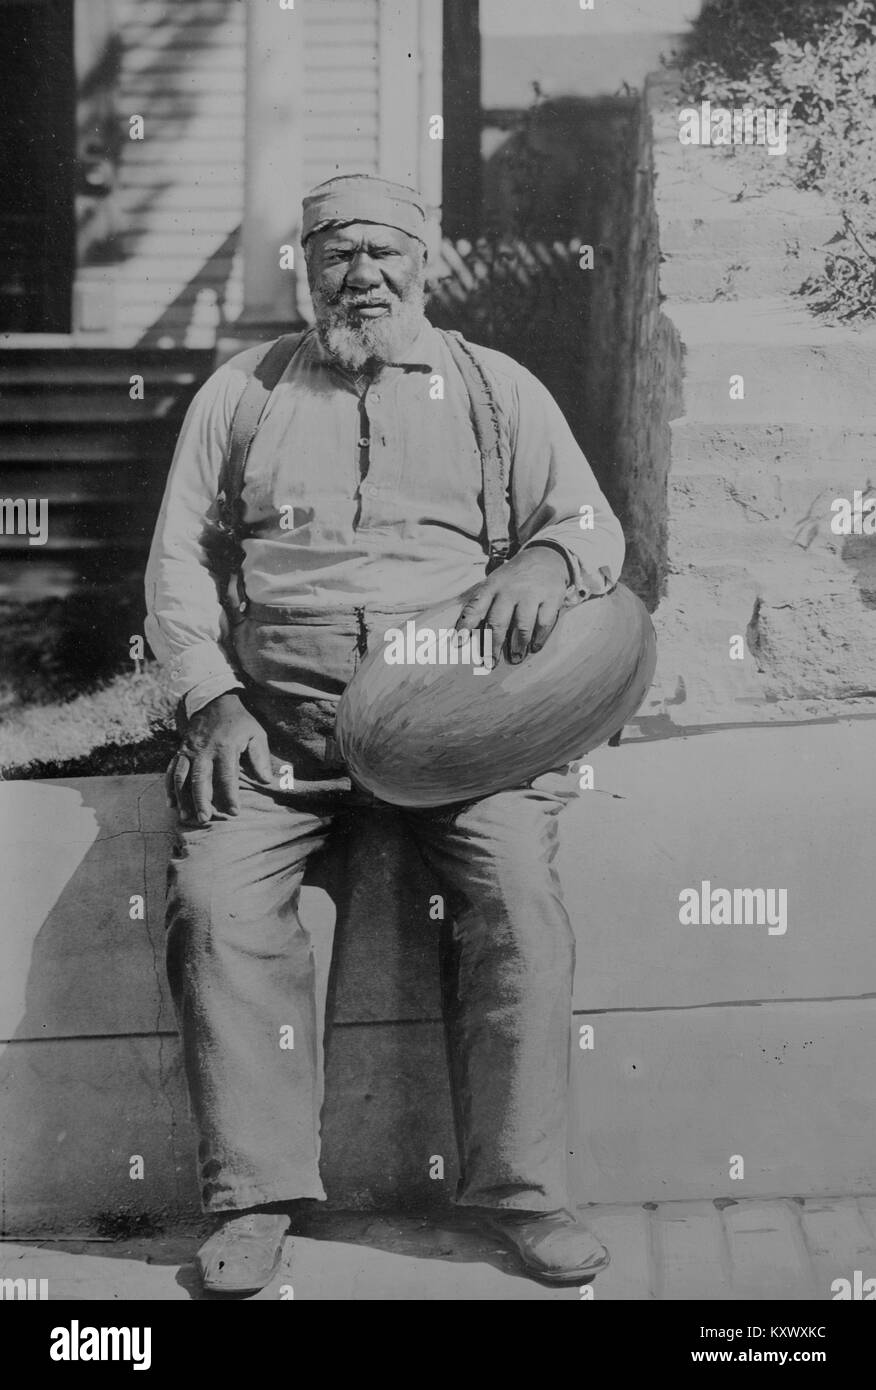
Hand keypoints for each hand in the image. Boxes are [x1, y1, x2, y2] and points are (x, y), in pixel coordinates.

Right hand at [166, 692, 272, 824]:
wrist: (213, 701)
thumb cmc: (239, 722)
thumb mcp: (256, 733)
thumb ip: (260, 757)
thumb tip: (266, 780)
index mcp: (225, 747)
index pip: (227, 776)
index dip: (230, 796)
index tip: (234, 813)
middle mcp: (204, 750)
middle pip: (199, 779)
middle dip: (201, 800)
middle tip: (204, 819)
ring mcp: (188, 750)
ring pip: (181, 776)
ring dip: (182, 797)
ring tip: (186, 816)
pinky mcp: (180, 750)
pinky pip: (171, 770)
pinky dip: (169, 787)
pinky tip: (171, 803)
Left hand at [455, 545, 568, 663]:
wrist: (546, 556)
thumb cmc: (514, 578)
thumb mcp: (495, 583)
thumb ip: (483, 604)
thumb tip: (464, 636)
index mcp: (492, 586)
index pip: (475, 607)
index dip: (465, 626)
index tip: (458, 644)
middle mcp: (510, 590)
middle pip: (498, 622)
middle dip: (492, 646)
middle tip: (490, 663)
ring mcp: (532, 593)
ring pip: (522, 626)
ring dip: (517, 646)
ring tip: (515, 658)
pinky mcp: (551, 598)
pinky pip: (544, 623)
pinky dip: (539, 638)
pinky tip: (534, 647)